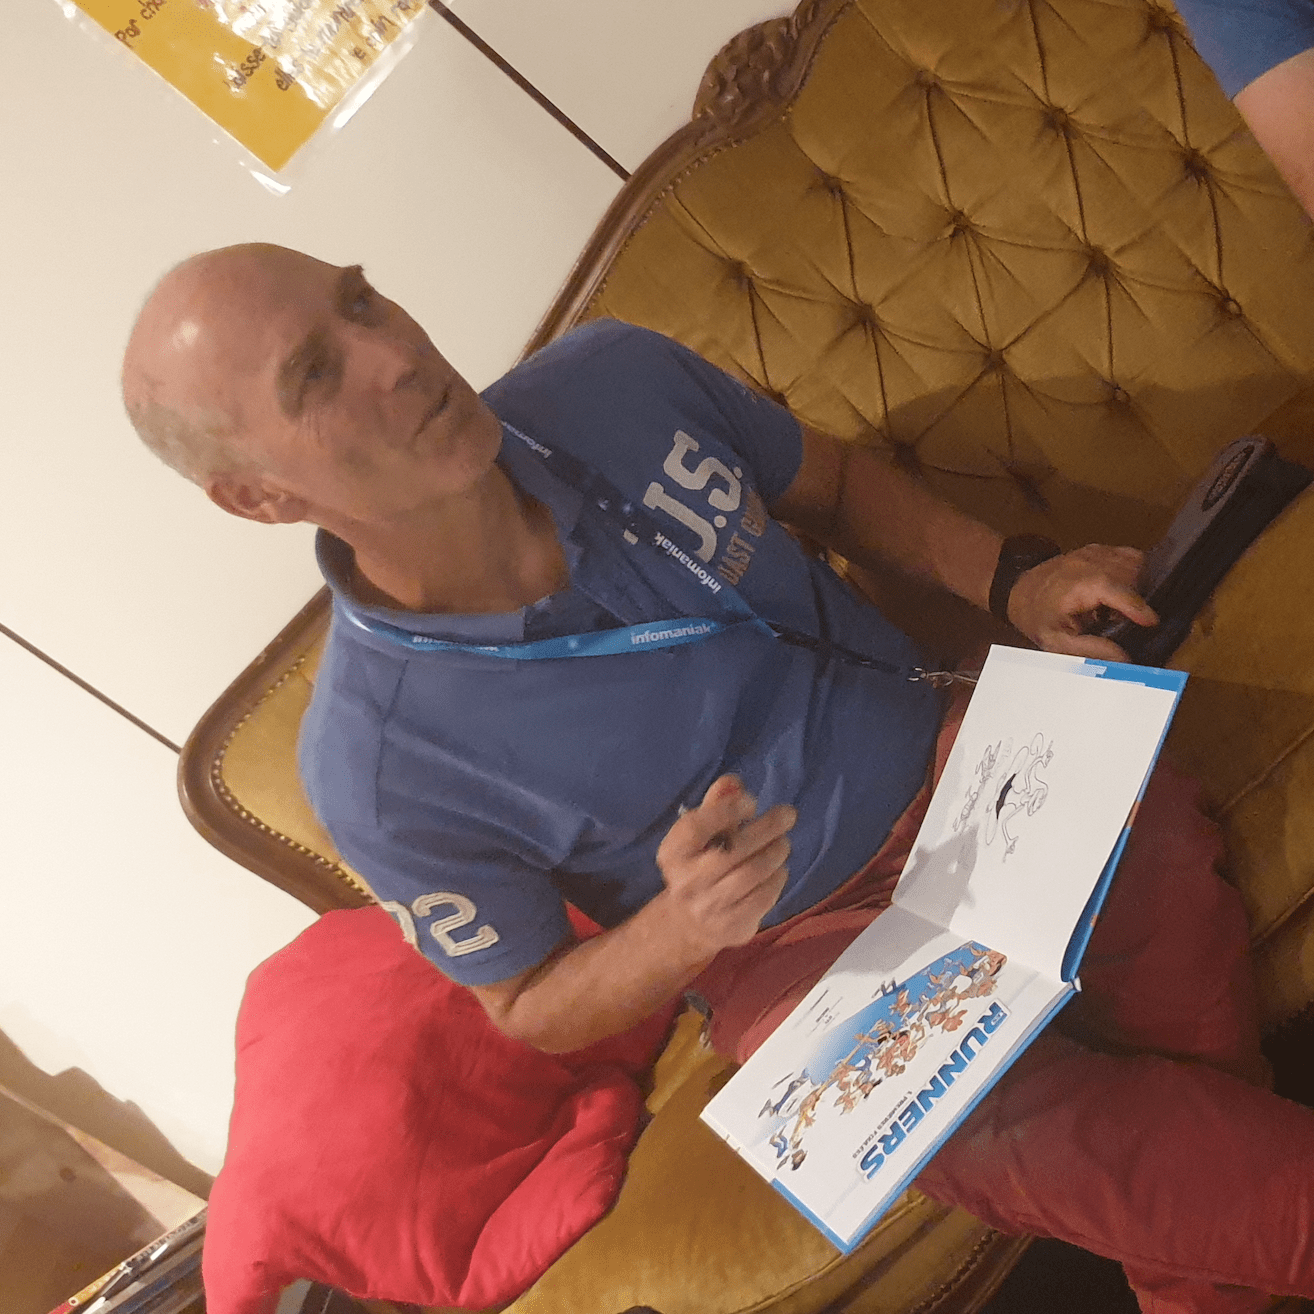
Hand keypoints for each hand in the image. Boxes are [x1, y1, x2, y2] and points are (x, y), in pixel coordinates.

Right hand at [655, 775, 795, 955]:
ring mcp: (709, 908)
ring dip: (775, 853)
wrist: (690, 924)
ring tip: (783, 843)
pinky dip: (776, 879)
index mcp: (673, 854)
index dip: (725, 810)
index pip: (695, 827)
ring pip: (750, 874)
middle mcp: (686, 882)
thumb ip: (715, 806)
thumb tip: (733, 783)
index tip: (751, 802)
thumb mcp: (699, 837)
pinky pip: (762, 898)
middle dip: (764, 829)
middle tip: (787, 814)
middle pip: (730, 851)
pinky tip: (779, 869)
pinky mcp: (731, 927)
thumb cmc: (699, 867)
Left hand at [1007, 544, 1157, 659]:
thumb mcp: (1056, 643)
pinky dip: (1133, 571)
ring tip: (1118, 605)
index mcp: (1080, 586)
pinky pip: (1129, 556)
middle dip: (1137, 598)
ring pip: (1136, 563)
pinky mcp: (1098, 549)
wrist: (1020, 590)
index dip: (1139, 608)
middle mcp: (1090, 563)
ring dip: (1138, 584)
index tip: (1152, 623)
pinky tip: (1119, 589)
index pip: (1120, 591)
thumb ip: (1090, 650)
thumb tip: (1123, 658)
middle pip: (1134, 576)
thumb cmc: (1037, 618)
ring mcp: (1095, 552)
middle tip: (1122, 618)